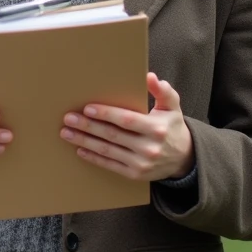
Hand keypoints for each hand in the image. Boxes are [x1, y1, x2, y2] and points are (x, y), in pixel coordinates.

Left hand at [60, 73, 193, 181]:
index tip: (88, 108)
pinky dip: (94, 158)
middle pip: (112, 135)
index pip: (127, 120)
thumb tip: (150, 77)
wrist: (183, 158)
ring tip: (67, 133)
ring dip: (85, 141)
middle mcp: (148, 147)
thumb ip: (163, 91)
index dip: (106, 114)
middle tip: (69, 119)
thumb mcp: (172, 107)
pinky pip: (110, 165)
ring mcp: (141, 163)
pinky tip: (80, 150)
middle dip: (88, 126)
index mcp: (156, 128)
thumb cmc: (172, 126)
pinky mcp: (135, 175)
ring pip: (108, 150)